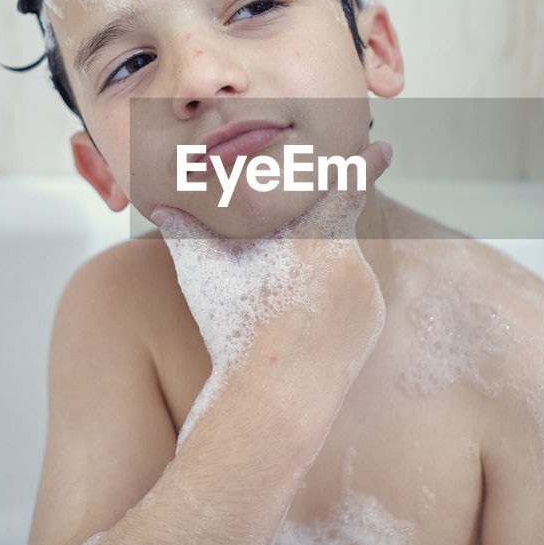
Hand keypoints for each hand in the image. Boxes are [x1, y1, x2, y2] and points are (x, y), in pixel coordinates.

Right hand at [152, 141, 392, 444]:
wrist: (274, 400)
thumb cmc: (235, 332)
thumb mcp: (205, 276)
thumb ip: (186, 233)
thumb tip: (158, 205)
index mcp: (314, 240)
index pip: (347, 185)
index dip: (366, 160)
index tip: (384, 144)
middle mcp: (349, 261)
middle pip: (332, 230)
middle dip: (311, 237)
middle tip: (282, 264)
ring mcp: (367, 291)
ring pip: (341, 262)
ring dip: (318, 269)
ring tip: (283, 305)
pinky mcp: (373, 318)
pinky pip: (354, 294)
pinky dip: (331, 298)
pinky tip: (302, 323)